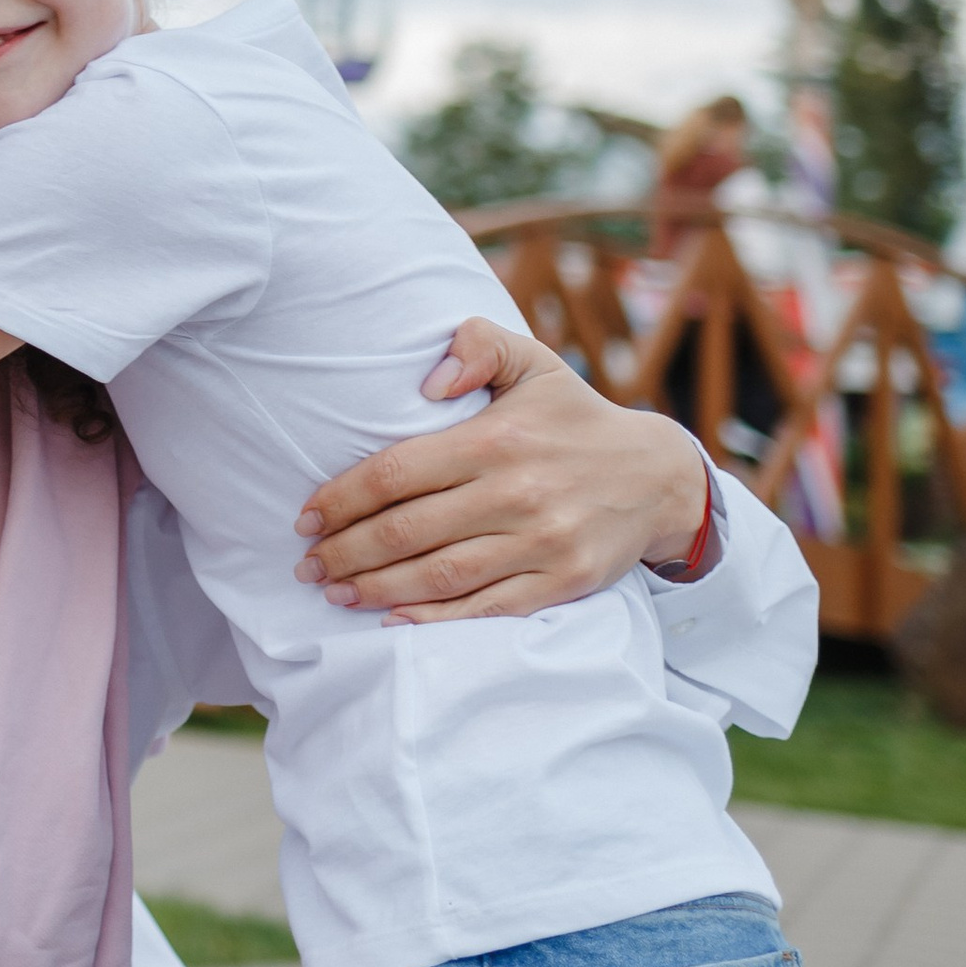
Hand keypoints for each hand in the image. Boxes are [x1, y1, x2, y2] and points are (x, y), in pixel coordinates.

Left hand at [294, 321, 711, 619]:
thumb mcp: (533, 363)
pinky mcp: (560, 582)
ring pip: (439, 575)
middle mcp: (515, 493)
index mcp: (496, 440)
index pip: (397, 473)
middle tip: (307, 565)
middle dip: (346, 551)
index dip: (342, 499)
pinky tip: (394, 620)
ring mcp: (540, 543)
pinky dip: (435, 620)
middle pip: (407, 531)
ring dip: (377, 589)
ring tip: (335, 592)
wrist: (659, 477)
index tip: (306, 517)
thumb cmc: (576, 418)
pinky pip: (485, 608)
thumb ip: (478, 346)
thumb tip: (427, 381)